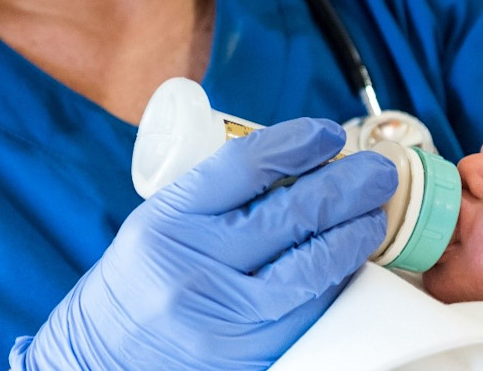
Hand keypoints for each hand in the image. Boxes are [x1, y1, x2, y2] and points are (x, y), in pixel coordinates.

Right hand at [10, 118, 397, 369]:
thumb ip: (217, 194)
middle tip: (377, 171)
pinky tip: (349, 258)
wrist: (105, 353)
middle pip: (291, 214)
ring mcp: (226, 313)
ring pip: (310, 266)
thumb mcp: (159, 220)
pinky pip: (308, 308)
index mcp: (169, 219)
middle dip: (348, 186)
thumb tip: (298, 161)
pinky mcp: (250, 351)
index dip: (298, 143)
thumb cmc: (142, 277)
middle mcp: (196, 265)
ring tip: (373, 213)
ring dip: (354, 234)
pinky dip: (334, 278)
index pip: (246, 166)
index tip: (328, 133)